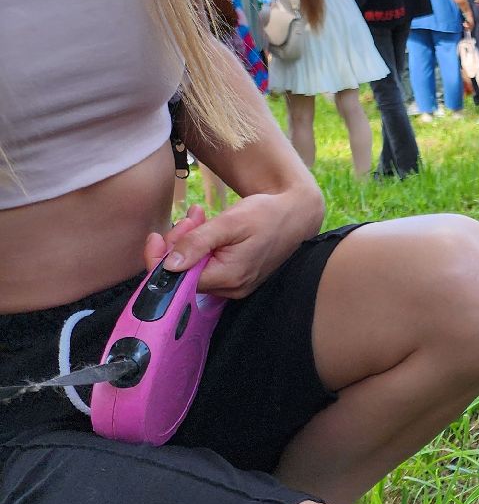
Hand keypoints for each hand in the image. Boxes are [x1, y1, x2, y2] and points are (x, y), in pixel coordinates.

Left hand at [142, 186, 323, 298]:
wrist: (297, 216)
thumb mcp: (230, 222)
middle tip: (190, 217)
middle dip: (178, 244)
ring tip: (200, 216)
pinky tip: (208, 227)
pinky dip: (203, 246)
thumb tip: (169, 265)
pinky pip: (208, 266)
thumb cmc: (267, 215)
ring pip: (195, 268)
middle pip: (185, 274)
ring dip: (190, 241)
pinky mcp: (238, 278)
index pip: (178, 280)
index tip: (156, 237)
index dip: (161, 259)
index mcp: (228, 277)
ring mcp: (235, 286)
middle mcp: (231, 289)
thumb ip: (198, 243)